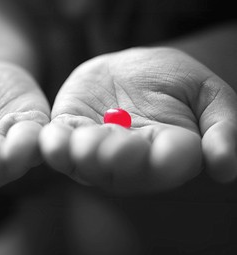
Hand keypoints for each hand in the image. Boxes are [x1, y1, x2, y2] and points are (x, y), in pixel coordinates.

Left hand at [40, 47, 236, 194]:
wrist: (134, 70)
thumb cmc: (174, 81)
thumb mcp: (207, 94)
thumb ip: (222, 127)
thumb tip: (227, 167)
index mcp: (169, 152)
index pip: (171, 162)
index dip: (169, 159)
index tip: (169, 153)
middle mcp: (131, 160)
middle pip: (124, 168)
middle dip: (119, 159)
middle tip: (117, 150)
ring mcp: (97, 149)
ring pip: (88, 162)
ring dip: (84, 156)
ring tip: (82, 147)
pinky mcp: (70, 131)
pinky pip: (59, 144)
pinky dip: (54, 145)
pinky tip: (50, 142)